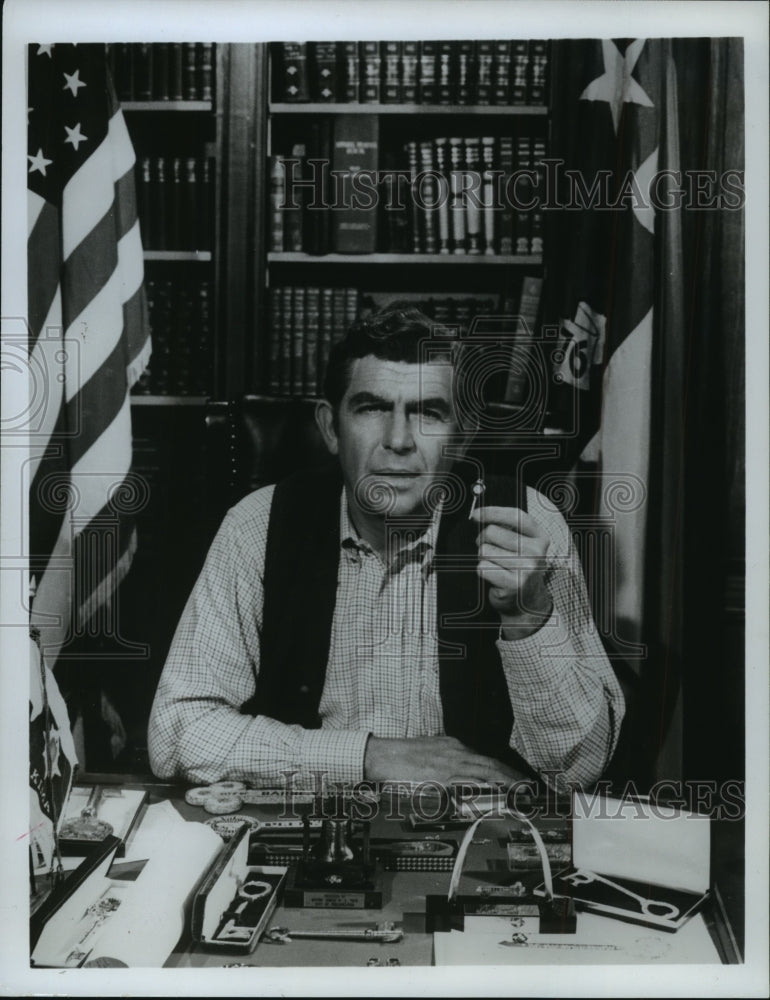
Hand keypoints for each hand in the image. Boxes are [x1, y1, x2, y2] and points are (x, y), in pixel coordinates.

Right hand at [364, 735, 526, 784]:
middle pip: (490, 764)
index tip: (516, 777)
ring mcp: (449, 763)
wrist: (382, 756)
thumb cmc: (401, 758)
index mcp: (453, 747)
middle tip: (526, 786)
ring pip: (484, 771)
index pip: (485, 759)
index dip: (503, 769)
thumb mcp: (430, 754)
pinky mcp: (441, 776)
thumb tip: (459, 780)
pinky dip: (485, 788)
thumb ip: (446, 765)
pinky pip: (468, 782)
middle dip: (511, 775)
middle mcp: (455, 752)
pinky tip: (495, 794)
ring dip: (504, 781)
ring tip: (519, 791)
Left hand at [470, 505, 552, 638]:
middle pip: (493, 532)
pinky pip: (482, 567)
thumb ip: (509, 529)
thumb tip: (480, 515)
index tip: (476, 514)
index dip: (492, 512)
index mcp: (540, 538)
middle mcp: (536, 552)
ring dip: (483, 558)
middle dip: (483, 540)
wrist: (528, 603)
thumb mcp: (524, 546)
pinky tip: (493, 576)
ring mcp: (526, 569)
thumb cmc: (520, 568)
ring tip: (495, 565)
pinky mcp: (513, 584)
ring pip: (485, 550)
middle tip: (489, 550)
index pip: (515, 516)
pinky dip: (482, 571)